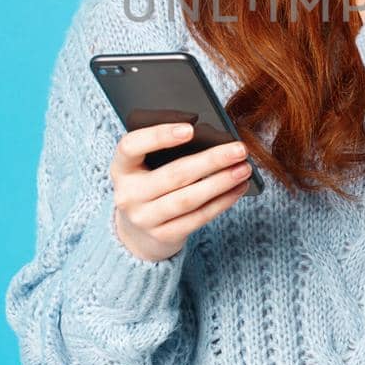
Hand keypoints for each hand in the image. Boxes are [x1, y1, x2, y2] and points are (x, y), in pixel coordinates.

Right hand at [109, 123, 254, 261]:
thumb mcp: (145, 167)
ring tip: (244, 169)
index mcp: (121, 168)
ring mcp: (144, 218)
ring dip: (221, 182)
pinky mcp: (164, 236)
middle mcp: (128, 194)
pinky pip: (198, 217)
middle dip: (211, 160)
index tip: (190, 128)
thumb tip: (212, 135)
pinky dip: (222, 202)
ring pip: (189, 199)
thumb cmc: (149, 186)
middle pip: (173, 174)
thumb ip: (165, 151)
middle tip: (239, 149)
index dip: (159, 136)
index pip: (131, 147)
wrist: (136, 233)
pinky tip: (238, 189)